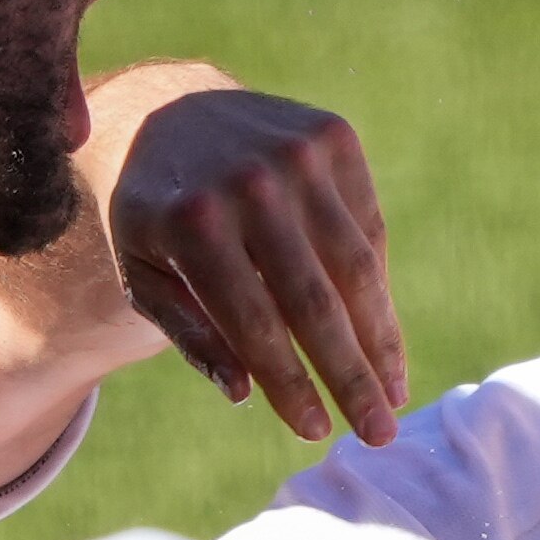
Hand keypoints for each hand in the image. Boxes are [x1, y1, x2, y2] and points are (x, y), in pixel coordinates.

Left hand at [90, 61, 406, 443]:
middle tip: (379, 432)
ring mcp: (297, 154)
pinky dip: (376, 284)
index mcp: (191, 224)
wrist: (168, 107)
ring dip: (382, 339)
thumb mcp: (144, 272)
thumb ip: (189, 332)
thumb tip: (244, 393)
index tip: (317, 432)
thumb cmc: (156, 212)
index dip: (291, 384)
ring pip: (357, 268)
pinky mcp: (334, 136)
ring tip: (395, 391)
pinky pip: (368, 227)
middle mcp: (249, 184)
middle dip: (352, 376)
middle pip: (316, 303)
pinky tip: (380, 331)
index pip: (255, 324)